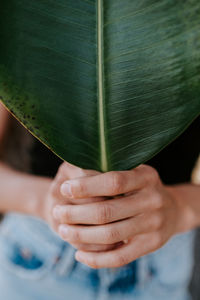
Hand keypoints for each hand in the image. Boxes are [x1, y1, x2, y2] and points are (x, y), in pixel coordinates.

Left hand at [54, 165, 188, 268]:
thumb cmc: (142, 187)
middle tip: (57, 211)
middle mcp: (153, 200)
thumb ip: (111, 170)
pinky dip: (96, 259)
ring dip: (80, 236)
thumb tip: (74, 171)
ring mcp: (154, 225)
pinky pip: (120, 257)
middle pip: (106, 211)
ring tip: (63, 230)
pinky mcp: (151, 245)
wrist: (173, 209)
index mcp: (147, 177)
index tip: (65, 188)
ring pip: (110, 235)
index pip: (113, 182)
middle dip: (75, 213)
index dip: (85, 186)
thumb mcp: (135, 171)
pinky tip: (79, 254)